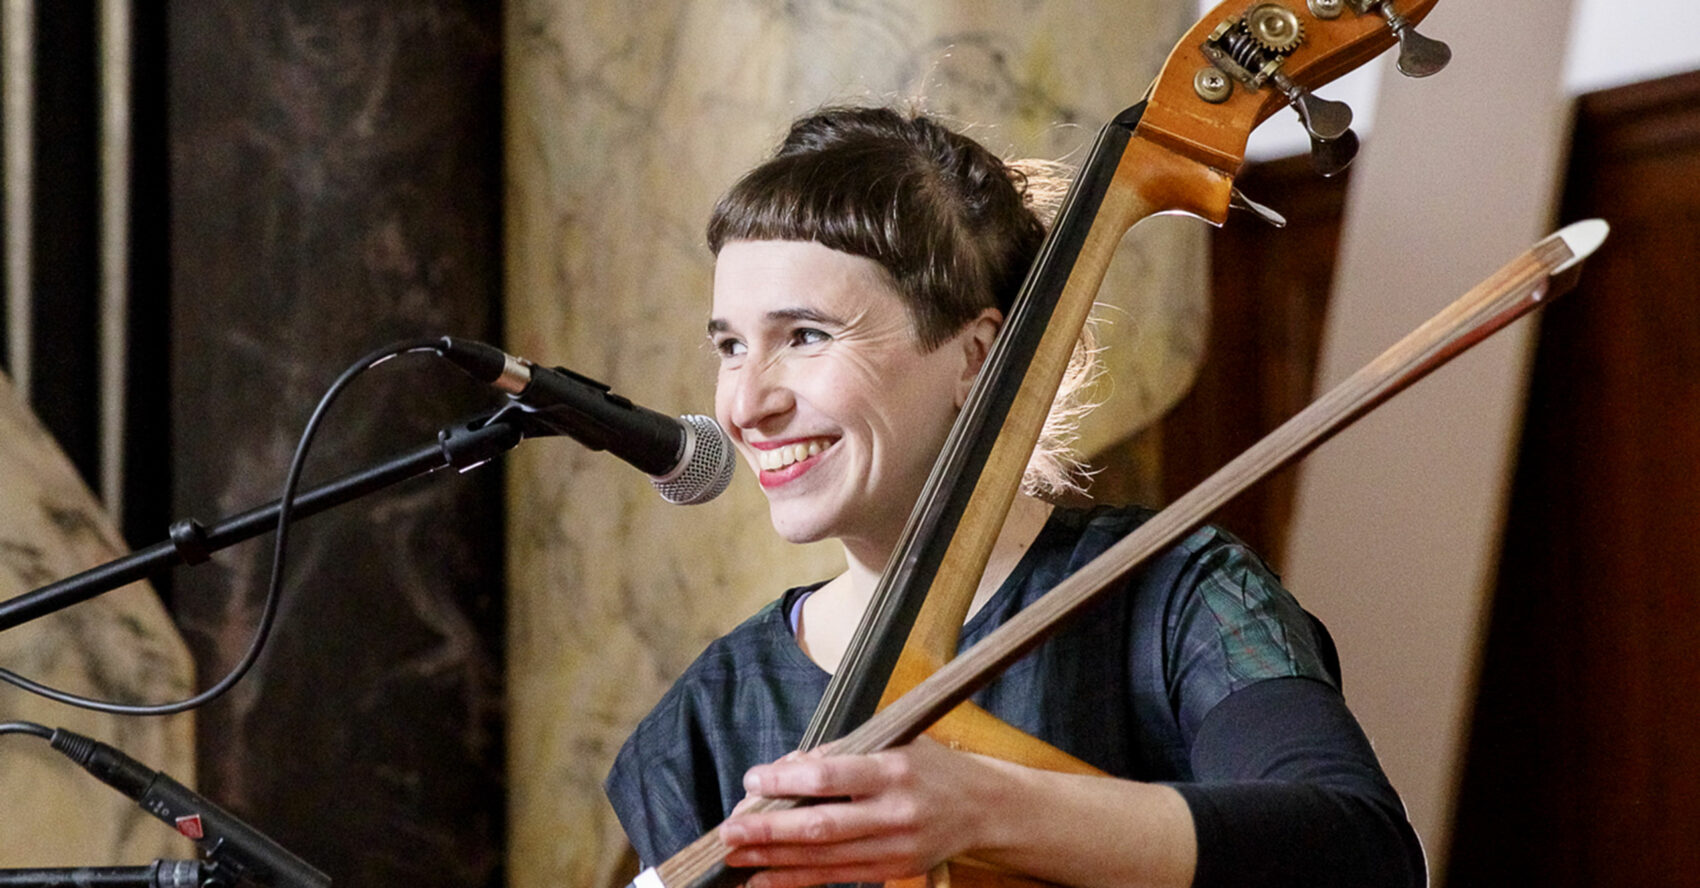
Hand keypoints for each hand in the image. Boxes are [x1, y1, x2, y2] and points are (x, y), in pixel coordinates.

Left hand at [718, 737, 994, 887]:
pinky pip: (834, 878)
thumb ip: (840, 754)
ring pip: (822, 858)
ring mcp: (894, 847)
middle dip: (769, 829)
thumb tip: (785, 768)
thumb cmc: (930, 766)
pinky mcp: (891, 871)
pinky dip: (794, 879)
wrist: (983, 808)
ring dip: (773, 857)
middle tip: (729, 830)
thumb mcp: (893, 743)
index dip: (786, 780)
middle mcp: (894, 812)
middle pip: (821, 826)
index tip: (753, 779)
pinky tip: (763, 877)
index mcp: (894, 769)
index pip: (830, 777)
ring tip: (735, 855)